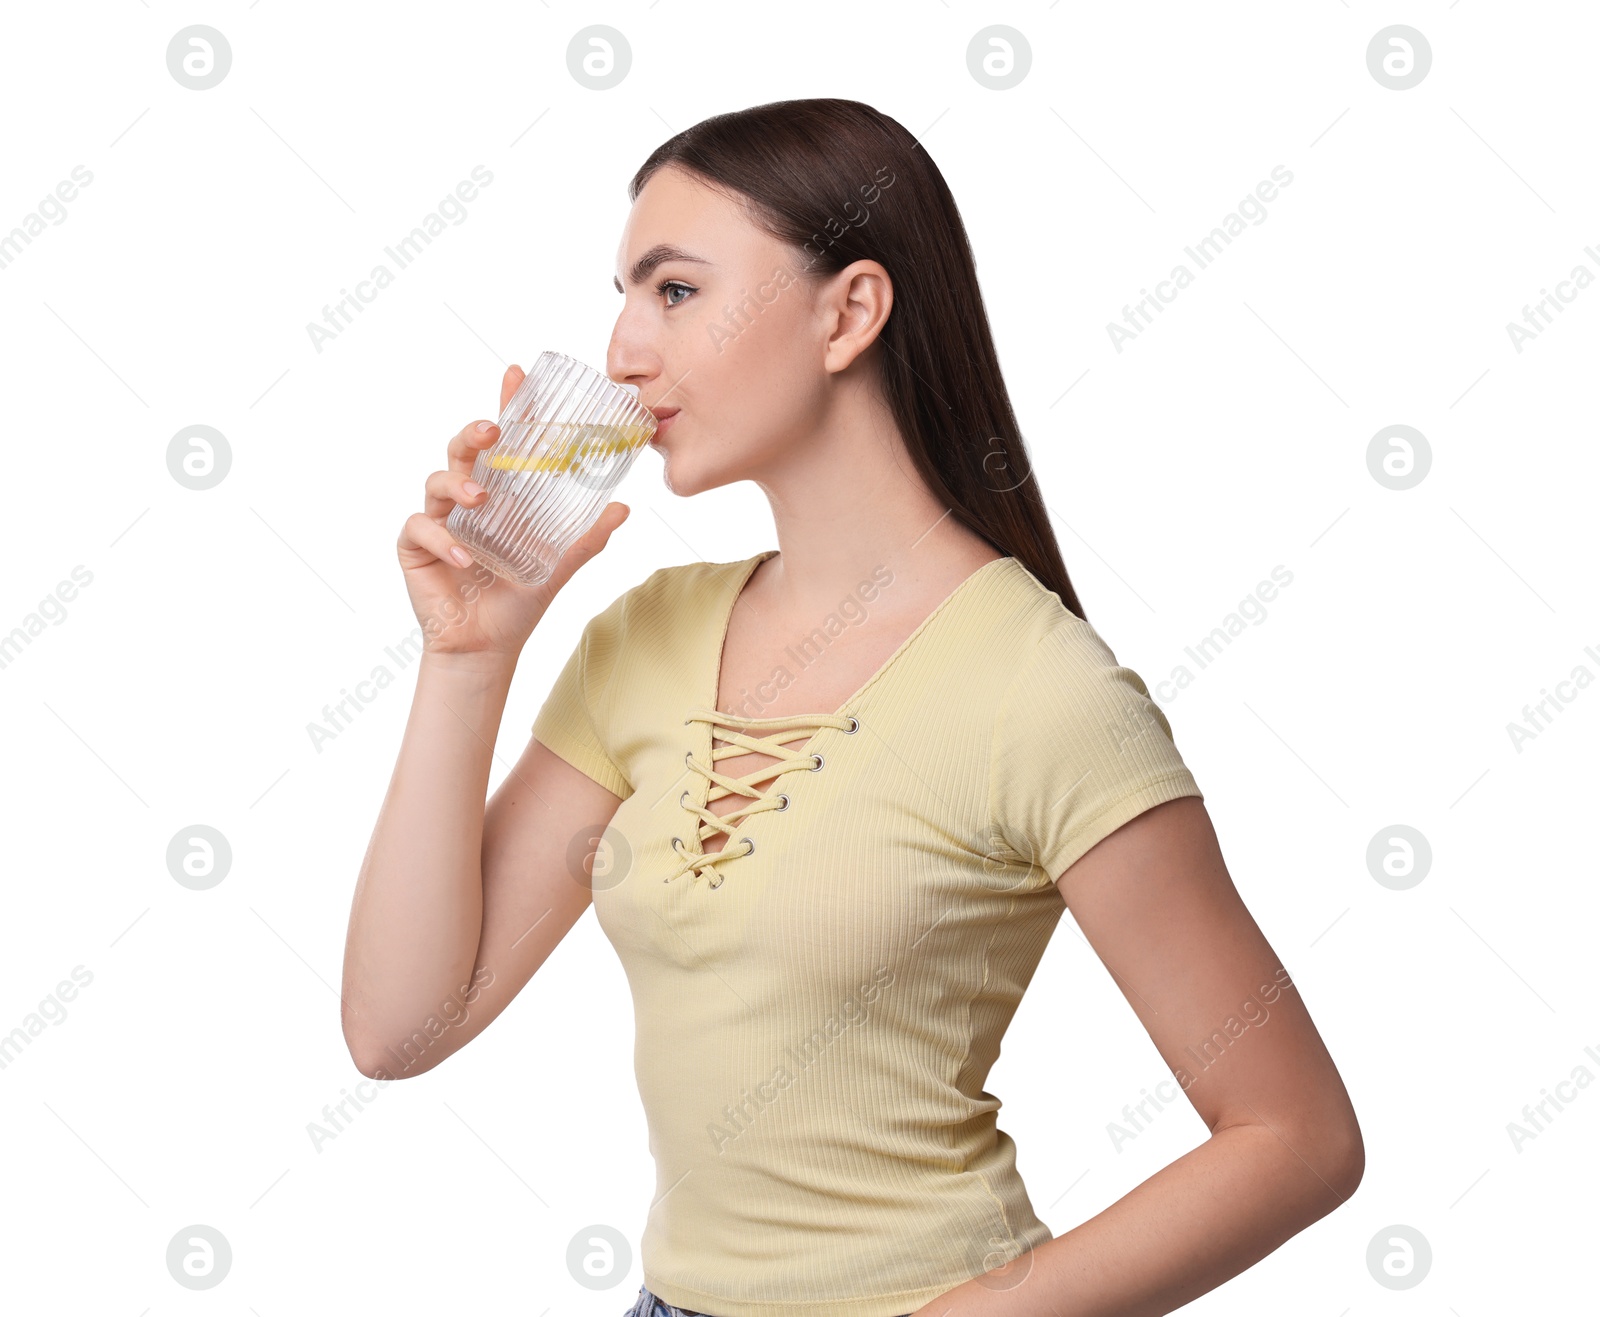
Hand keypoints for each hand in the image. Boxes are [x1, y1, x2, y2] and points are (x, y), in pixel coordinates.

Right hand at [396, 362, 630, 657]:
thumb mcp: (558, 564)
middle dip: (474, 435)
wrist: (488, 647)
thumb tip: (624, 507)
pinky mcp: (415, 547)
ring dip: (458, 486)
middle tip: (491, 431)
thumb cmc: (517, 601)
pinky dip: (443, 540)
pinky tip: (466, 559)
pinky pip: (420, 529)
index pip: (500, 444)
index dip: (506, 408)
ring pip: (436, 481)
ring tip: (480, 501)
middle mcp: (464, 499)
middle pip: (462, 452)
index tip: (516, 374)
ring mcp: (436, 520)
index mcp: (498, 494)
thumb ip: (587, 536)